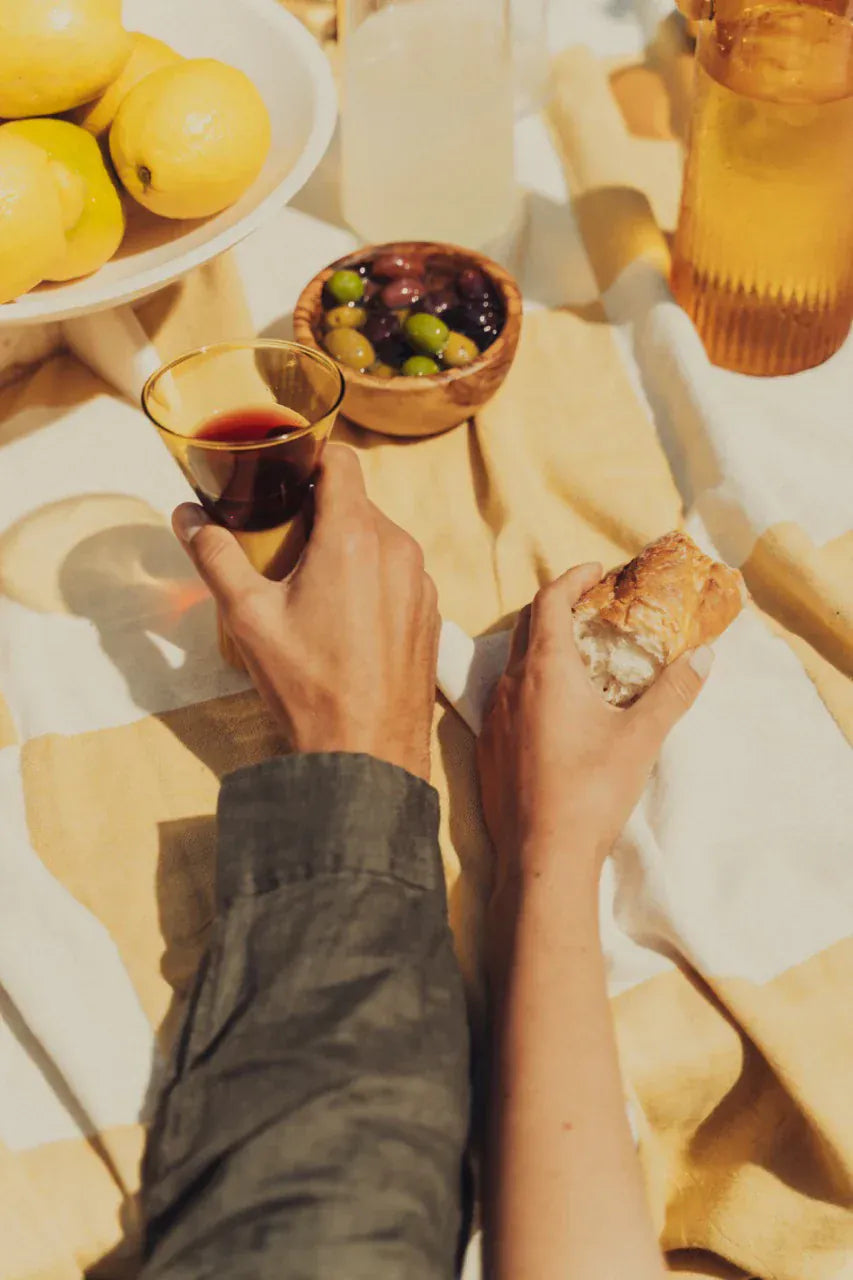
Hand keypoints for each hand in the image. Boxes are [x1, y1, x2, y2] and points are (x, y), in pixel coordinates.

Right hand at [173, 444, 439, 781]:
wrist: (367, 753)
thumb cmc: (308, 685)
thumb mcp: (248, 617)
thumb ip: (215, 557)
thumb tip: (186, 517)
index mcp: (354, 537)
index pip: (342, 460)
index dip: (310, 458)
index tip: (283, 475)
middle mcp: (398, 550)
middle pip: (357, 503)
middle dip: (319, 512)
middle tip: (280, 543)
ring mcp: (421, 583)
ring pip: (380, 539)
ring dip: (346, 548)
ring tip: (310, 586)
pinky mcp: (431, 613)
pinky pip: (399, 575)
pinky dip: (371, 580)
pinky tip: (344, 619)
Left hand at [477, 563, 712, 892]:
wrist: (540, 857)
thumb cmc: (590, 792)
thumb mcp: (642, 738)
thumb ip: (673, 691)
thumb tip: (704, 655)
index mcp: (544, 670)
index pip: (549, 600)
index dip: (572, 578)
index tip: (596, 572)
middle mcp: (510, 685)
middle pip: (528, 626)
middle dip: (558, 608)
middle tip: (591, 609)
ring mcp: (492, 719)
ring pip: (513, 665)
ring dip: (542, 649)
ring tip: (578, 658)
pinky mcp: (487, 750)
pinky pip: (505, 701)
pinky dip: (529, 688)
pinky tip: (554, 712)